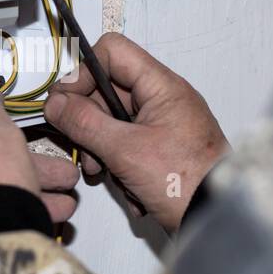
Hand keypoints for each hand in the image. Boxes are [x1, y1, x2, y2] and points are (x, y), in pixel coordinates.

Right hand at [43, 34, 229, 231]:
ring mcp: (162, 126)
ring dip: (100, 150)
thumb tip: (55, 103)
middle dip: (88, 123)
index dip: (84, 73)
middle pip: (107, 91)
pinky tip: (128, 190)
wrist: (217, 221)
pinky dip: (119, 167)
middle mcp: (162, 100)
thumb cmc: (184, 182)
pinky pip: (126, 147)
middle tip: (83, 150)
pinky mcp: (160, 151)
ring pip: (112, 123)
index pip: (112, 52)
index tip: (66, 104)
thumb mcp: (125, 151)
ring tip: (103, 174)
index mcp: (161, 87)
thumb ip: (85, 123)